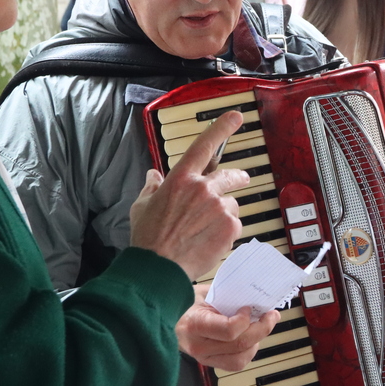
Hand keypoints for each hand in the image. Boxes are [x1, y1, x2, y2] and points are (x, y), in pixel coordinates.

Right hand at [129, 111, 246, 279]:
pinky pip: (235, 224)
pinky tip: (210, 242)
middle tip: (242, 179)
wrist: (158, 269)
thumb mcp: (142, 207)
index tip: (236, 116)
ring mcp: (218, 207)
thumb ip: (152, 187)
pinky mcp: (230, 226)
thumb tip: (153, 175)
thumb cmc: (148, 239)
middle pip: (229, 176)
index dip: (221, 128)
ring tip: (205, 231)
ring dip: (224, 213)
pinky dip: (227, 232)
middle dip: (237, 178)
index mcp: (180, 179)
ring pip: (231, 204)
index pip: (204, 146)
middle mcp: (202, 188)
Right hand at [176, 284, 280, 371]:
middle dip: (262, 329)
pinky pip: (235, 363)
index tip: (248, 307)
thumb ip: (226, 296)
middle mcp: (198, 346)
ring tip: (262, 326)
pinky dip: (248, 351)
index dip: (245, 320)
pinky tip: (250, 337)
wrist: (165, 318)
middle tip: (271, 316)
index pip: (228, 330)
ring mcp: (203, 358)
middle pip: (239, 345)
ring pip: (240, 360)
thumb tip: (254, 296)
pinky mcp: (209, 363)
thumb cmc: (185, 301)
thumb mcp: (202, 292)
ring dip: (257, 342)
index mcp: (194, 324)